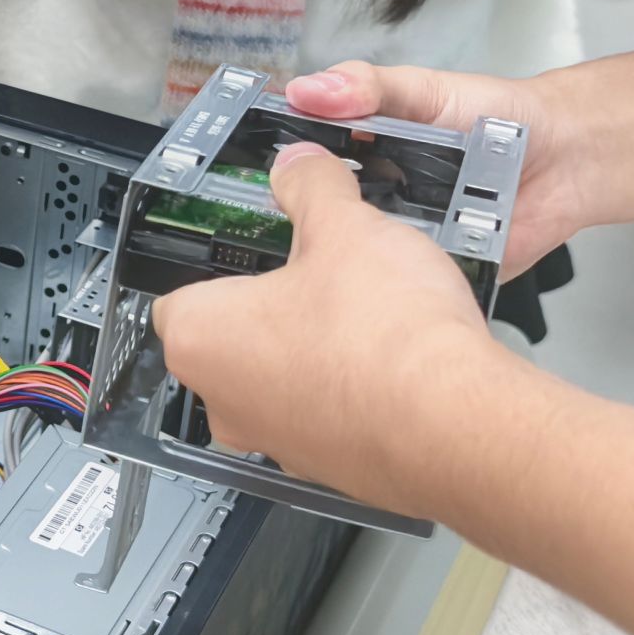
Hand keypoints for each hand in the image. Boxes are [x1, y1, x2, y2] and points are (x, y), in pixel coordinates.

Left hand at [152, 143, 508, 516]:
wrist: (456, 425)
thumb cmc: (387, 339)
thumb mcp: (345, 228)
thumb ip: (311, 187)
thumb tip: (299, 166)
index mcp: (201, 337)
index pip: (177, 291)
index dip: (217, 261)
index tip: (249, 245)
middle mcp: (224, 399)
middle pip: (228, 337)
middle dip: (270, 303)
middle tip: (316, 268)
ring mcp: (274, 440)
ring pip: (275, 379)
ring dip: (310, 347)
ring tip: (363, 309)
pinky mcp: (324, 467)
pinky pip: (322, 414)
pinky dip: (347, 387)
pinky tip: (390, 359)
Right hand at [284, 59, 583, 277]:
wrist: (567, 157)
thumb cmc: (496, 115)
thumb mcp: (423, 88)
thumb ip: (368, 87)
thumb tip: (307, 90)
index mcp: (359, 156)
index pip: (302, 168)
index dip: (274, 172)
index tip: (248, 171)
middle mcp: (373, 201)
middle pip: (322, 220)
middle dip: (307, 225)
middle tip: (290, 218)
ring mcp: (403, 240)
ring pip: (361, 260)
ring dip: (354, 258)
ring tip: (343, 251)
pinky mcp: (437, 273)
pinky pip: (411, 286)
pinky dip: (405, 284)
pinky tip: (391, 278)